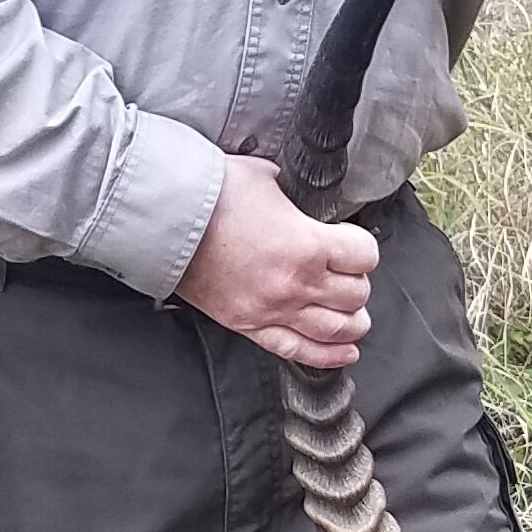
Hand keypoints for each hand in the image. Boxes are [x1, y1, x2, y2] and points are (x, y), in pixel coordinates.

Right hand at [176, 156, 378, 366]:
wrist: (166, 222)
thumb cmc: (210, 196)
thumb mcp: (263, 176)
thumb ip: (288, 190)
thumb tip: (292, 189)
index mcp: (308, 244)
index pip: (365, 257)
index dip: (364, 250)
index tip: (354, 246)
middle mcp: (297, 283)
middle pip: (356, 296)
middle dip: (358, 285)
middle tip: (350, 276)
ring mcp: (274, 309)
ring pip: (337, 329)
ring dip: (353, 322)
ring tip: (355, 315)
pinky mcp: (250, 326)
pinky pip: (299, 351)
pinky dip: (329, 356)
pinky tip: (345, 352)